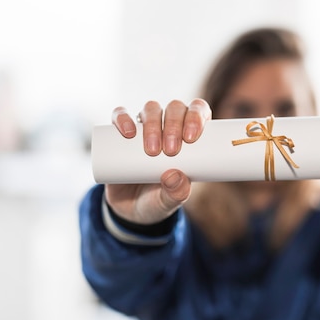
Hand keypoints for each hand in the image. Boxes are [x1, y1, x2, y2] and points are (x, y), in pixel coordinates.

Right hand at [105, 99, 211, 223]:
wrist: (129, 211)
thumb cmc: (158, 200)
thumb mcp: (169, 201)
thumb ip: (176, 193)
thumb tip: (176, 176)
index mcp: (190, 134)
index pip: (198, 111)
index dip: (196, 116)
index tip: (190, 137)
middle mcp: (169, 125)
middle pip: (174, 108)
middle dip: (174, 125)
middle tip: (171, 150)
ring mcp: (144, 127)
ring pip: (151, 109)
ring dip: (153, 124)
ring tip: (152, 150)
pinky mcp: (121, 132)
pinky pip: (120, 115)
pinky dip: (122, 118)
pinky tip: (127, 131)